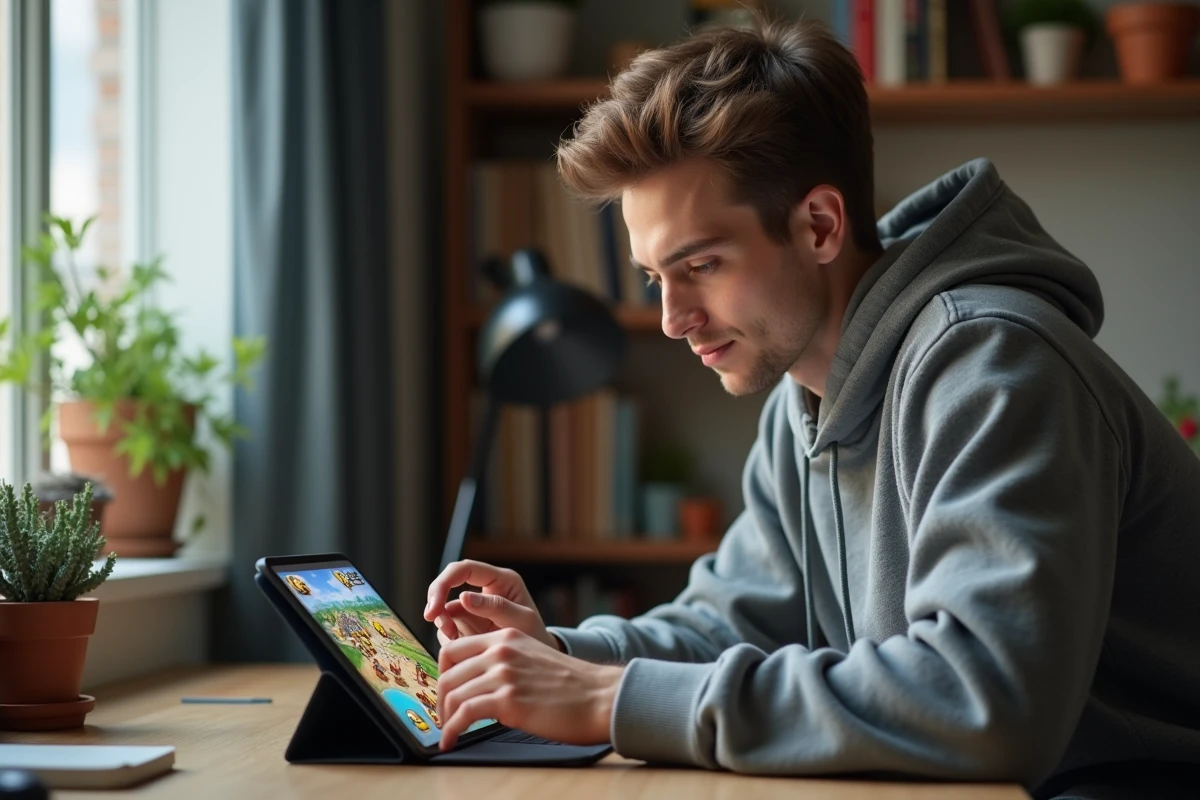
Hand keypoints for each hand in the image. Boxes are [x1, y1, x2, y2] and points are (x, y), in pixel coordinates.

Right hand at [424, 560, 559, 650]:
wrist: (536, 663)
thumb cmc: (536, 636)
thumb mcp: (522, 621)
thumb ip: (496, 607)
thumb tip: (463, 597)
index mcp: (501, 579)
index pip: (464, 569)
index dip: (444, 583)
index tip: (434, 606)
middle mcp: (484, 588)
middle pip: (447, 584)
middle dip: (437, 602)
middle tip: (432, 620)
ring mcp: (474, 606)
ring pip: (446, 609)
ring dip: (444, 624)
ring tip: (456, 640)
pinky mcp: (468, 624)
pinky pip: (449, 627)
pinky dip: (450, 638)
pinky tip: (462, 648)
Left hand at [436, 627, 623, 750]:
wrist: (600, 697)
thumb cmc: (572, 687)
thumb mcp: (532, 659)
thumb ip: (505, 663)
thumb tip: (479, 686)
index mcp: (505, 637)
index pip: (453, 649)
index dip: (443, 674)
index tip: (446, 693)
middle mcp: (500, 650)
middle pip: (448, 672)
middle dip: (441, 699)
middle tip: (444, 717)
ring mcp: (503, 673)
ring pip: (453, 693)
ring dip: (445, 718)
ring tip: (449, 732)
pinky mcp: (508, 699)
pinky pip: (464, 714)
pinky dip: (452, 730)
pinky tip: (451, 741)